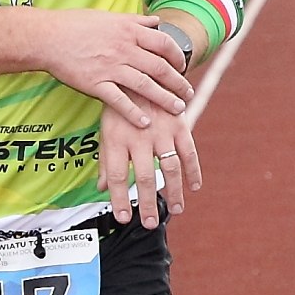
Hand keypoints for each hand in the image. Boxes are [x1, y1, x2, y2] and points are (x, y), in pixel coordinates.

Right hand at [0, 7, 190, 124]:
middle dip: (178, 82)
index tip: (182, 67)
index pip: (164, 44)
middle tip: (188, 93)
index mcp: (128, 31)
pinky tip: (145, 122)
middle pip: (160, 68)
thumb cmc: (74, 25)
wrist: (47, 37)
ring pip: (145, 86)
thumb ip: (135, 20)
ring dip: (165, 99)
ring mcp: (110, 68)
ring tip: (178, 109)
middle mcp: (124, 49)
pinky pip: (119, 101)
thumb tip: (156, 20)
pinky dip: (133, 113)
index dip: (178, 57)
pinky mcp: (95, 84)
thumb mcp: (109, 16)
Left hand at [100, 102, 200, 228]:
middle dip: (147, 203)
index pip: (115, 176)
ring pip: (169, 169)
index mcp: (115, 138)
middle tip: (150, 223)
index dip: (119, 199)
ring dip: (174, 193)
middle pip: (143, 177)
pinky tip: (194, 187)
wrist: (142, 71)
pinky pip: (189, 152)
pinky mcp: (180, 124)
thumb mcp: (106, 129)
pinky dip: (193, 171)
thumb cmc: (120, 105)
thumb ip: (105, 160)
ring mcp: (161, 131)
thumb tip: (100, 189)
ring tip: (176, 210)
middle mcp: (138, 137)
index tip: (124, 218)